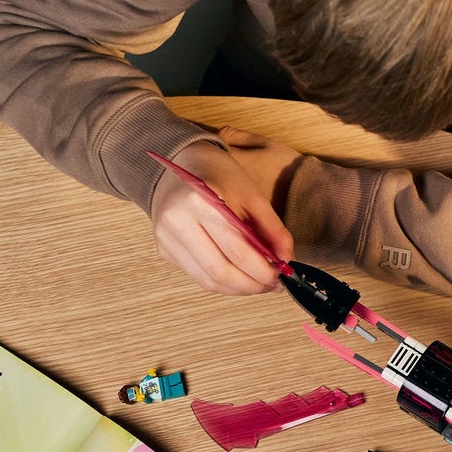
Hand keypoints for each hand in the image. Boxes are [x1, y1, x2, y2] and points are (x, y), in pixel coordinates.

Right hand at [150, 134, 295, 295]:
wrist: (181, 162)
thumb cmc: (219, 175)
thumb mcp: (252, 194)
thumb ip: (273, 230)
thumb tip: (288, 262)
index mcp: (201, 202)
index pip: (238, 251)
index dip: (264, 271)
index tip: (284, 276)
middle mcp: (178, 222)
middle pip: (221, 272)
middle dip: (252, 285)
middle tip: (274, 285)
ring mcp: (167, 238)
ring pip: (208, 281)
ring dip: (238, 289)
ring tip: (259, 284)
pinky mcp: (164, 249)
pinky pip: (198, 276)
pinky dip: (223, 282)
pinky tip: (239, 277)